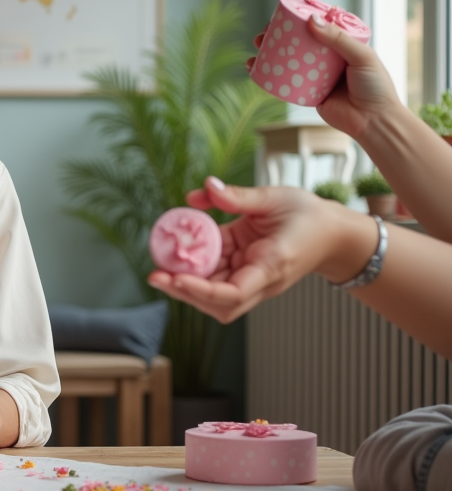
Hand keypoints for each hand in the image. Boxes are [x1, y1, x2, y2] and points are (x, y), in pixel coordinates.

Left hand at [147, 176, 375, 322]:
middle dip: (185, 292)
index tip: (176, 279)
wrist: (334, 234)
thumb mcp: (275, 198)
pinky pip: (217, 275)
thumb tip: (205, 187)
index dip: (201, 290)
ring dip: (187, 282)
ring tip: (160, 263)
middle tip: (155, 274)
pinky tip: (179, 251)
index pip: (233, 293)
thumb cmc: (309, 216)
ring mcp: (252, 278)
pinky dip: (197, 266)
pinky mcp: (245, 269)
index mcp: (271, 267)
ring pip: (214, 294)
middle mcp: (260, 280)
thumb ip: (238, 197)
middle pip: (218, 302)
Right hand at [246, 15, 401, 140]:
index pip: (316, 26)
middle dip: (276, 36)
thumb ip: (338, 38)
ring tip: (256, 50)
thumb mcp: (361, 56)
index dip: (297, 20)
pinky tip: (255, 70)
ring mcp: (316, 75)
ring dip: (269, 54)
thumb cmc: (375, 86)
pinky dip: (269, 75)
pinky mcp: (307, 93)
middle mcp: (327, 58)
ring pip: (288, 60)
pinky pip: (286, 82)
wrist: (374, 121)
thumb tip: (311, 20)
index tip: (280, 17)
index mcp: (342, 44)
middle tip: (262, 35)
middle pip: (297, 42)